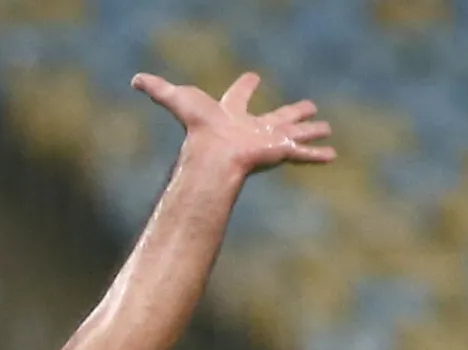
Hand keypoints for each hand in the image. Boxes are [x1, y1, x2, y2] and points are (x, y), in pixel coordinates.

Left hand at [132, 71, 332, 179]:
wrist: (213, 155)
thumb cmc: (197, 129)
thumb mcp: (177, 101)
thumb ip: (158, 90)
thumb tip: (135, 78)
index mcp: (231, 115)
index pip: (238, 96)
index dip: (244, 86)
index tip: (253, 76)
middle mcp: (252, 128)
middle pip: (277, 117)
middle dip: (293, 112)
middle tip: (309, 106)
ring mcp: (267, 140)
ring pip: (295, 133)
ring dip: (311, 130)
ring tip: (326, 128)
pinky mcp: (279, 152)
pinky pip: (303, 153)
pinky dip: (317, 154)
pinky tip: (332, 155)